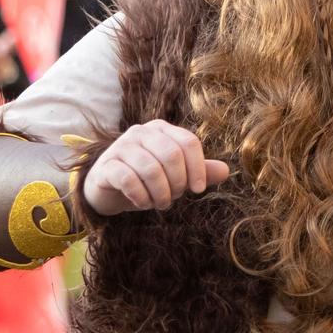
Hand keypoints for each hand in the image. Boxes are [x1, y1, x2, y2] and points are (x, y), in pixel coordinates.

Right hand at [80, 120, 231, 216]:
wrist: (109, 189)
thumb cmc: (147, 179)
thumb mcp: (175, 175)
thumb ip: (199, 171)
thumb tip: (226, 171)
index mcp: (161, 129)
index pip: (188, 142)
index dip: (198, 168)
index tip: (198, 190)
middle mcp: (141, 132)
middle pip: (171, 155)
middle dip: (177, 183)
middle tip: (173, 198)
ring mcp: (121, 146)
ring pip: (151, 169)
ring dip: (160, 194)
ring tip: (159, 204)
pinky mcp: (106, 165)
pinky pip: (129, 180)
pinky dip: (141, 197)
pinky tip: (142, 203)